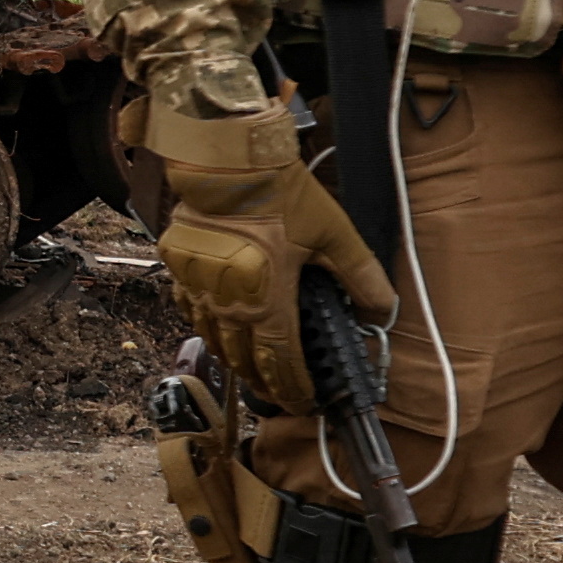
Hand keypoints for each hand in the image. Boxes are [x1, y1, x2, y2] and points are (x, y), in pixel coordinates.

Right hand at [147, 103, 392, 413]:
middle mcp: (229, 306)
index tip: (304, 403)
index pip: (281, 364)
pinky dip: (206, 326)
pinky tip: (215, 325)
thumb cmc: (279, 193)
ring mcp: (199, 289)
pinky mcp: (179, 267)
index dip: (294, 390)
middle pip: (245, 361)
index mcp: (268, 303)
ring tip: (249, 368)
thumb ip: (361, 276)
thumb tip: (382, 309)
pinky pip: (190, 310)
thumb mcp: (334, 234)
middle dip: (265, 383)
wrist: (226, 158)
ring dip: (234, 360)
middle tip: (280, 394)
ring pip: (214, 340)